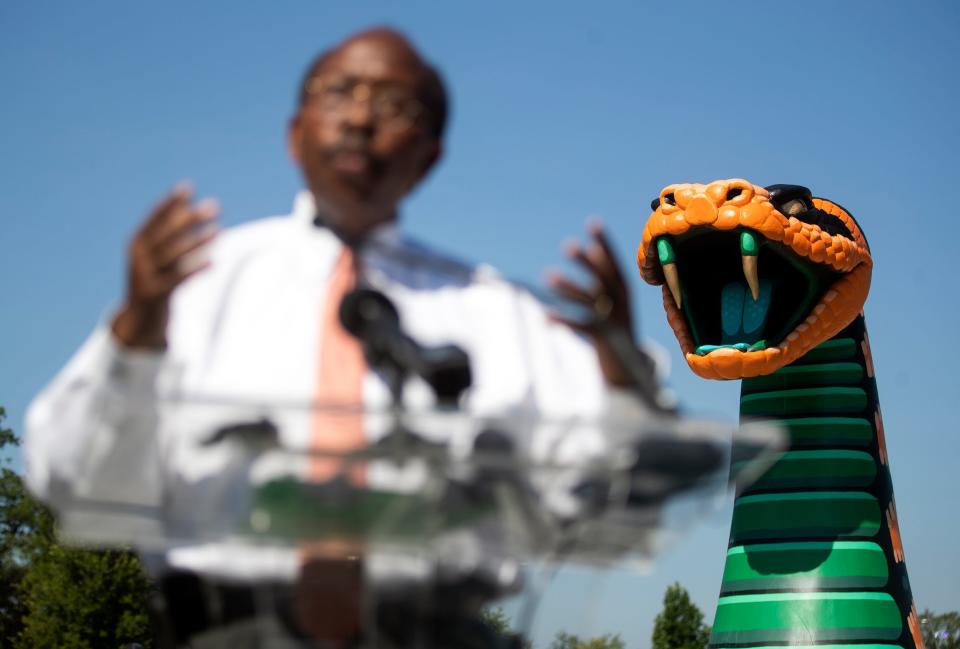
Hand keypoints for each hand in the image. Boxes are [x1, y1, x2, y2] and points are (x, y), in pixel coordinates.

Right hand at [111, 184, 218, 348]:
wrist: (139, 318)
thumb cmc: (154, 279)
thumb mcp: (155, 256)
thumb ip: (168, 235)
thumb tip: (190, 210)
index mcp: (136, 243)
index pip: (154, 218)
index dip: (170, 203)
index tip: (188, 187)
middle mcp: (138, 257)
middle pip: (167, 233)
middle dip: (191, 218)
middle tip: (214, 206)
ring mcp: (145, 275)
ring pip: (174, 255)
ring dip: (198, 241)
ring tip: (219, 230)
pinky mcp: (155, 293)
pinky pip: (178, 279)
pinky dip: (196, 269)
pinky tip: (214, 261)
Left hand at [547, 220, 637, 386]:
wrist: (631, 371)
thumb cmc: (617, 334)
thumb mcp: (613, 307)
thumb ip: (602, 282)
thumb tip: (589, 251)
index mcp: (626, 294)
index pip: (616, 264)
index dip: (605, 244)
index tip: (593, 222)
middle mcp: (623, 305)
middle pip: (605, 279)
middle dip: (588, 262)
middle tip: (568, 245)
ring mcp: (616, 322)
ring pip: (592, 302)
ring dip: (570, 288)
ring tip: (547, 276)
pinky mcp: (606, 340)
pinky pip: (583, 327)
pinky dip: (565, 320)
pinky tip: (545, 316)